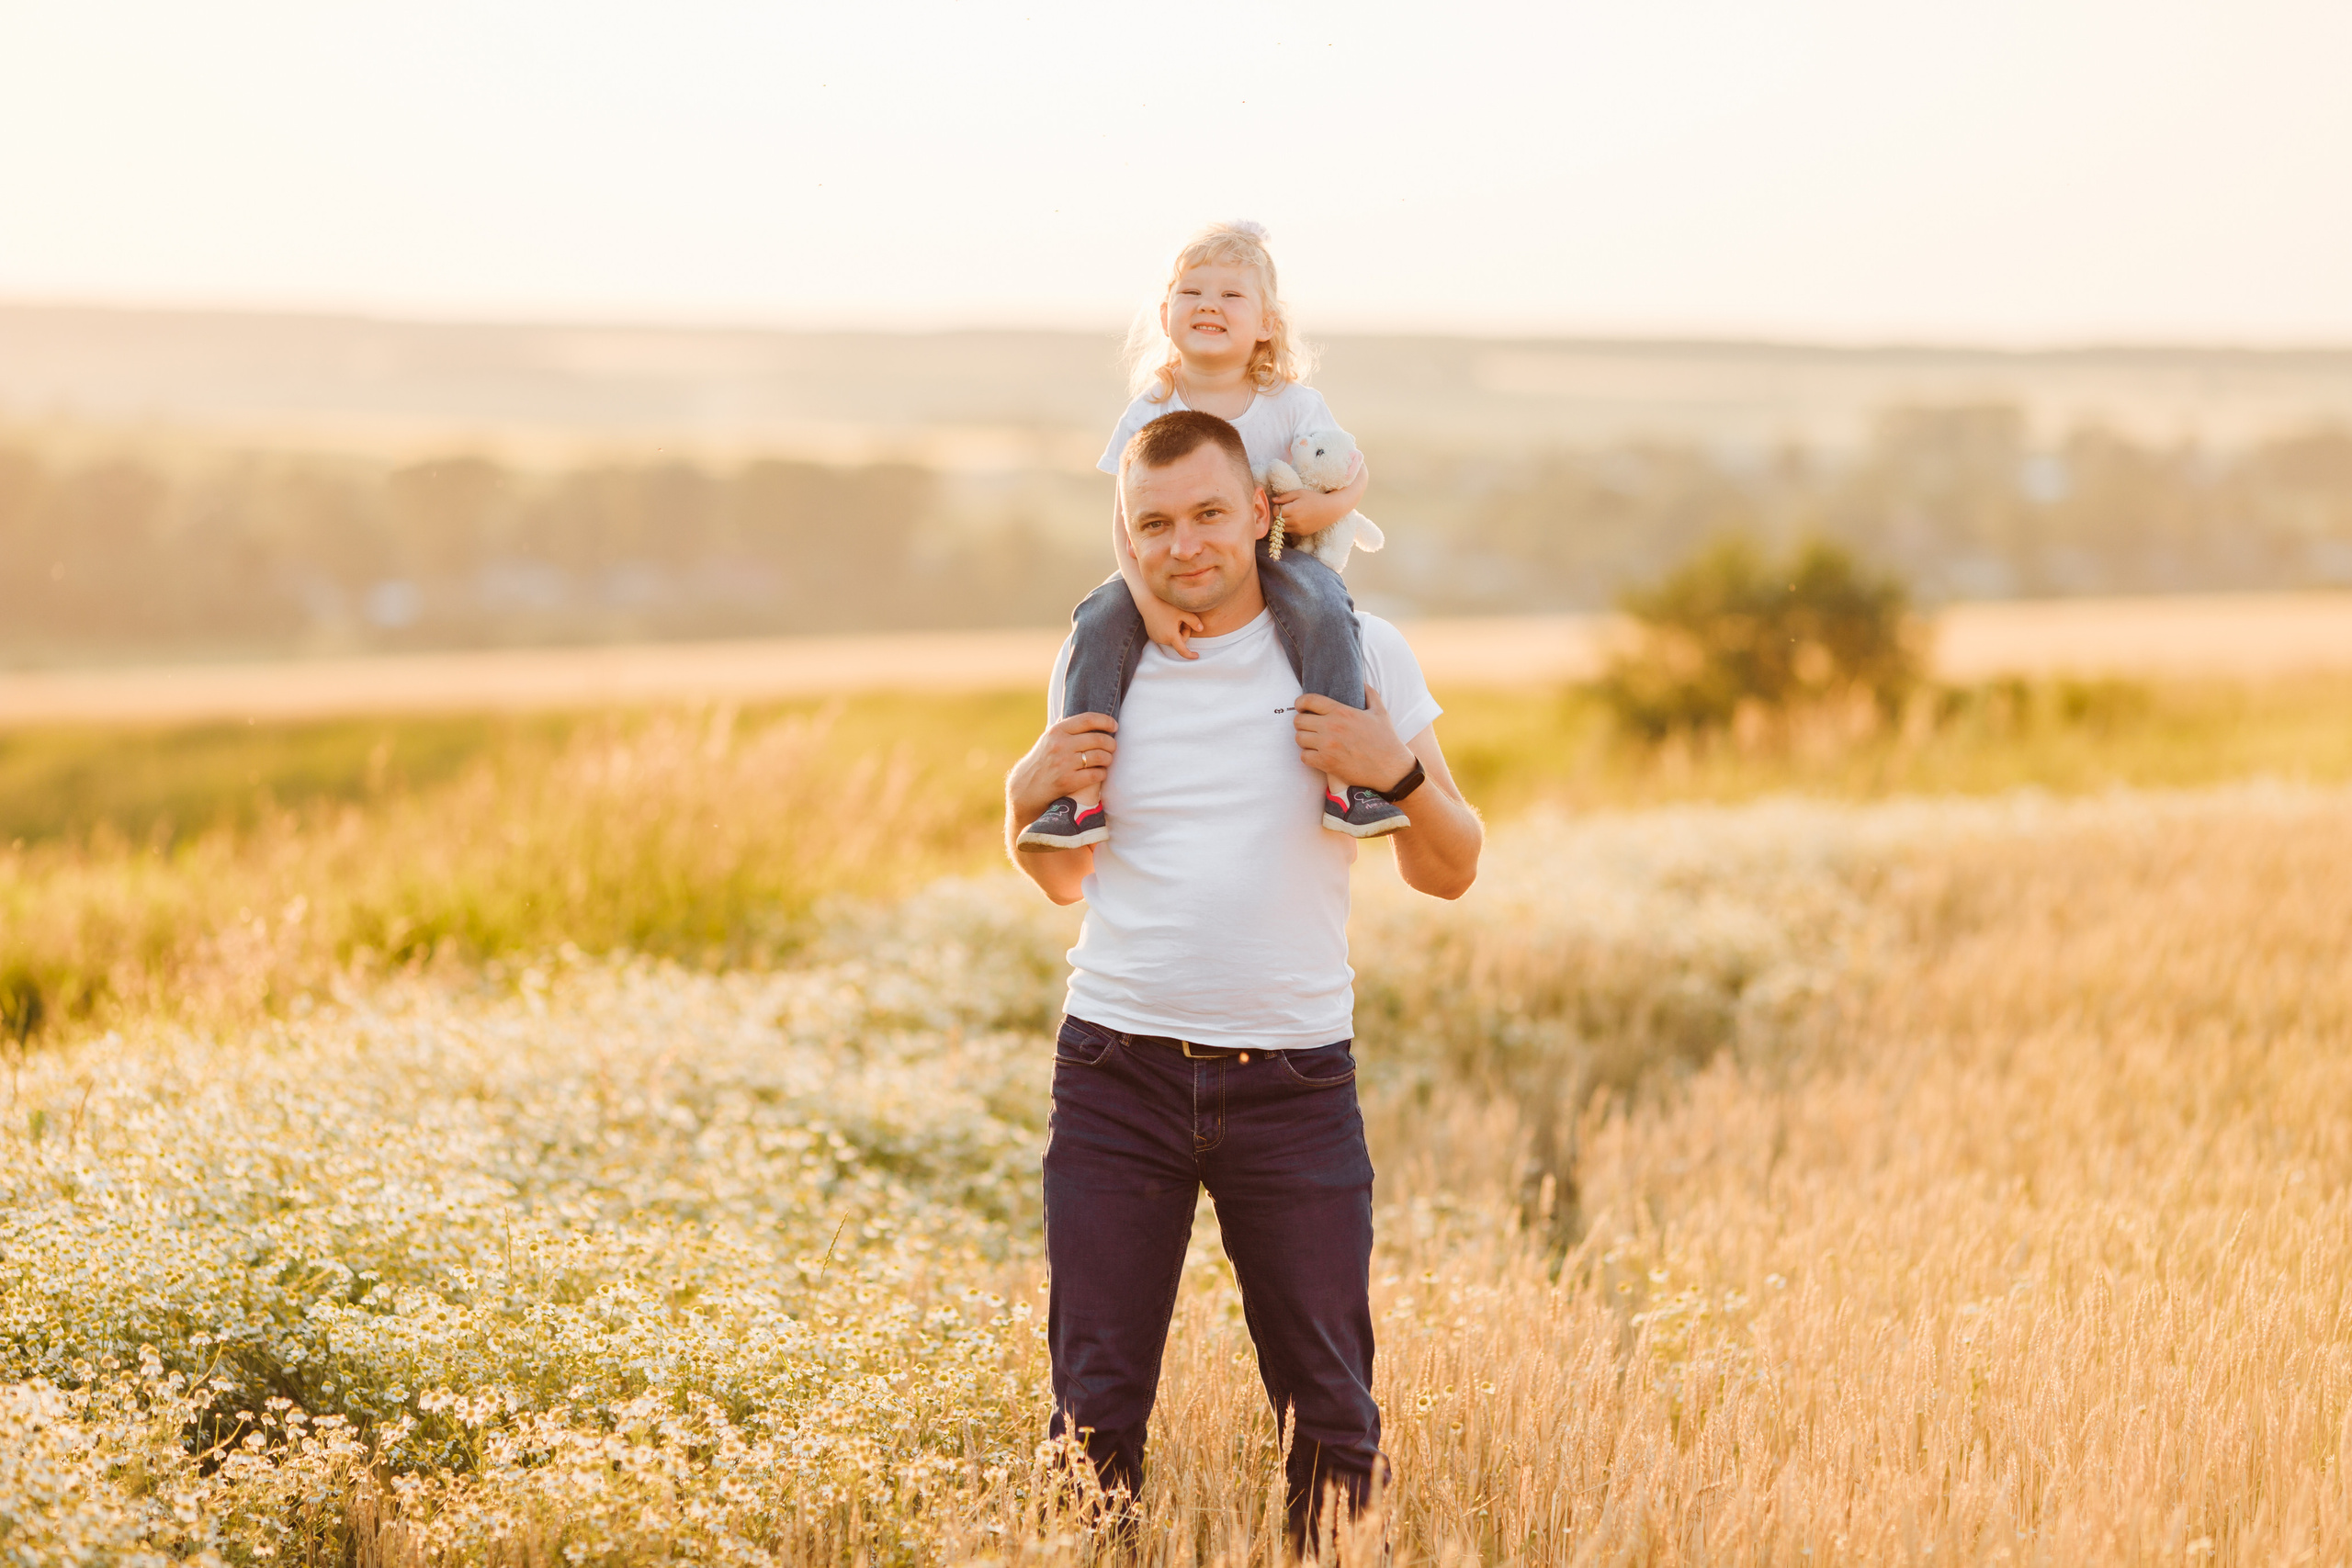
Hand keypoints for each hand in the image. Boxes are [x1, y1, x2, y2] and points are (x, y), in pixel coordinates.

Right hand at [1007, 712, 1117, 820]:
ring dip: (1108, 758)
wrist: (1027, 786)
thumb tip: (1087, 716)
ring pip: (1100, 756)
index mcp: (1057, 731)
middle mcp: (1060, 745)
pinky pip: (1096, 775)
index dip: (1106, 721)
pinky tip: (1100, 773)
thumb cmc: (1043, 759)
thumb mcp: (1048, 738)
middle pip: (1098, 739)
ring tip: (1107, 760)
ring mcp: (1064, 764)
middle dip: (1111, 743)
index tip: (1114, 726)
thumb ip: (1065, 727)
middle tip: (1112, 747)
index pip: (1088, 719)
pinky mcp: (1068, 781)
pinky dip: (1102, 773)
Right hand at [1136, 590, 1203, 658]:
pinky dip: (1168, 631)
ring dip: (1176, 631)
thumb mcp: (1183, 612)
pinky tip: (1166, 619)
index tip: (1196, 656)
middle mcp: (1162, 640)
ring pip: (1172, 639)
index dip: (1190, 655)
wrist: (1147, 601)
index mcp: (1171, 636)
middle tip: (1182, 618)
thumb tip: (1201, 629)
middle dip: (1183, 632)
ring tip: (1173, 618)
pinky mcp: (1152, 635)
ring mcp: (1156, 638)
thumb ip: (1194, 621)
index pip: (1182, 650)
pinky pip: (1164, 636)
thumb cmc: (1166, 605)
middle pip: (1179, 641)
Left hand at [1293, 684, 1415, 791]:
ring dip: (1304, 739)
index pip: (1309, 700)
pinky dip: (1308, 756)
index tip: (1300, 706)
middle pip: (1299, 721)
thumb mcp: (1380, 712)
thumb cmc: (1386, 739)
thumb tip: (1361, 682)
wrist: (1391, 768)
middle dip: (1302, 722)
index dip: (1300, 702)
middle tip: (1309, 726)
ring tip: (1313, 740)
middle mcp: (1332, 727)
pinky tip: (1317, 755)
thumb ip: (1369, 693)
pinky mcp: (1326, 763)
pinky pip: (1304, 757)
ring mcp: (1327, 746)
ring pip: (1299, 739)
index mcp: (1342, 712)